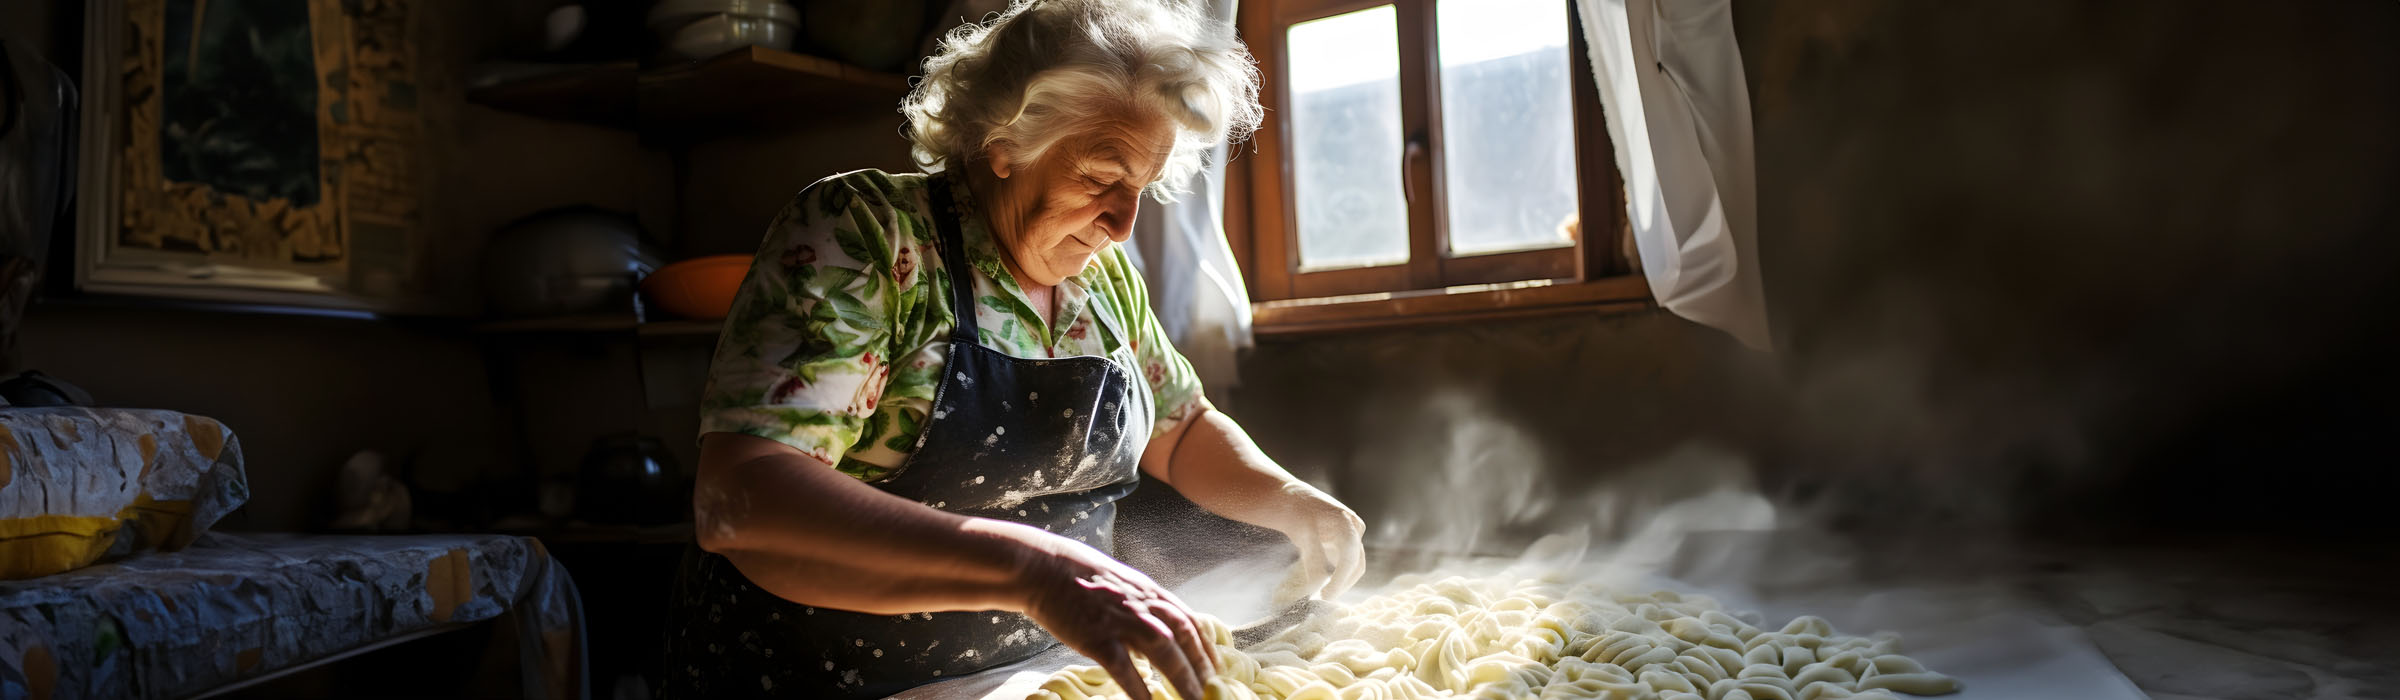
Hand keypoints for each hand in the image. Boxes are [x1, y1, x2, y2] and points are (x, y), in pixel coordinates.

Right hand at [1015, 532, 1217, 699]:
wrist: (1042, 567)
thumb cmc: (1079, 576)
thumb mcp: (1120, 585)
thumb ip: (1142, 608)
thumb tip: (1156, 637)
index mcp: (1149, 592)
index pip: (1189, 620)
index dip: (1206, 646)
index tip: (1217, 666)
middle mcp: (1142, 604)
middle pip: (1184, 636)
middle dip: (1202, 665)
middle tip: (1213, 689)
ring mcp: (1121, 620)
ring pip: (1164, 651)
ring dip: (1183, 678)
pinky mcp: (1097, 637)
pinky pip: (1124, 667)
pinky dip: (1139, 688)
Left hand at [1272, 482, 1366, 601]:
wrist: (1293, 499)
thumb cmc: (1297, 513)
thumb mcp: (1303, 536)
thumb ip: (1313, 560)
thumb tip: (1316, 587)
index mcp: (1347, 524)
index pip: (1349, 559)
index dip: (1340, 581)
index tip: (1326, 597)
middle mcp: (1355, 529)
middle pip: (1356, 564)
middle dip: (1342, 584)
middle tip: (1323, 600)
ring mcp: (1353, 534)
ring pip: (1354, 565)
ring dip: (1341, 580)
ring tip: (1323, 594)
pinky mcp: (1347, 541)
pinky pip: (1347, 561)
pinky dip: (1338, 574)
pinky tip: (1324, 584)